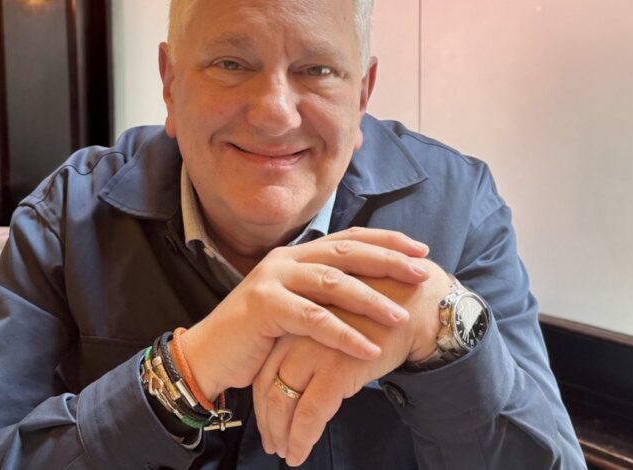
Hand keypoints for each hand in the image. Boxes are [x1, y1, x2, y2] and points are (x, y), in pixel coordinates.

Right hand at [180, 227, 430, 399]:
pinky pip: (313, 319)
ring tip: (402, 316)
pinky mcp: (263, 305)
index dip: (386, 242)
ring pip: (332, 283)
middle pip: (345, 253)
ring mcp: (273, 279)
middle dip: (387, 261)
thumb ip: (323, 294)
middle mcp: (286, 260)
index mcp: (297, 255)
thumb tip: (372, 291)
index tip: (421, 250)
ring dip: (371, 300)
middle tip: (422, 273)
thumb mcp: (295, 306)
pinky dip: (344, 334)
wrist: (210, 354)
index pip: (347, 239)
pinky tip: (369, 349)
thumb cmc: (258, 334)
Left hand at [252, 259, 449, 465]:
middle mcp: (296, 332)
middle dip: (268, 420)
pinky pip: (310, 413)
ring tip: (285, 453)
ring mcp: (314, 349)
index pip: (264, 366)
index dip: (261, 399)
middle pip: (267, 384)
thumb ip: (314, 343)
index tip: (265, 421)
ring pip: (283, 401)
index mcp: (294, 319)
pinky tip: (299, 454)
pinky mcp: (335, 368)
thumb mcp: (336, 324)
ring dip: (282, 433)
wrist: (416, 307)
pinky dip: (301, 438)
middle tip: (272, 443)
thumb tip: (300, 378)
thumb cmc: (380, 315)